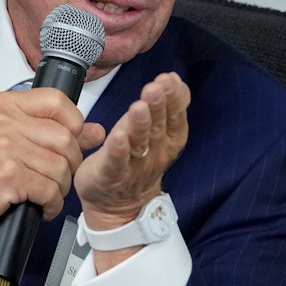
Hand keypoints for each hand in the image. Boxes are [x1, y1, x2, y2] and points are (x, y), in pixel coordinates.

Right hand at [0, 88, 105, 257]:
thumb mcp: (11, 139)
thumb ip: (52, 131)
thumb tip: (96, 131)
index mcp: (5, 105)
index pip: (58, 101)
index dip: (74, 124)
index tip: (69, 142)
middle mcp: (4, 121)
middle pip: (66, 138)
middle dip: (69, 165)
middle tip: (55, 178)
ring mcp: (5, 147)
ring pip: (61, 167)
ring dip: (60, 189)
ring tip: (44, 194)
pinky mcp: (8, 175)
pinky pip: (50, 190)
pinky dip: (51, 205)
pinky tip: (40, 207)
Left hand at [74, 72, 189, 265]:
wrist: (117, 205)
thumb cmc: (135, 159)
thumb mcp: (155, 130)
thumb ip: (167, 106)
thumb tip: (174, 79)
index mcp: (166, 140)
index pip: (174, 117)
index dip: (173, 98)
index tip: (170, 79)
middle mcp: (153, 153)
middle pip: (158, 127)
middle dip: (158, 106)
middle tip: (156, 87)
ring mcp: (133, 166)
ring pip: (139, 143)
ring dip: (140, 124)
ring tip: (139, 106)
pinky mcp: (111, 175)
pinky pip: (116, 163)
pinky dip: (118, 150)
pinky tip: (118, 136)